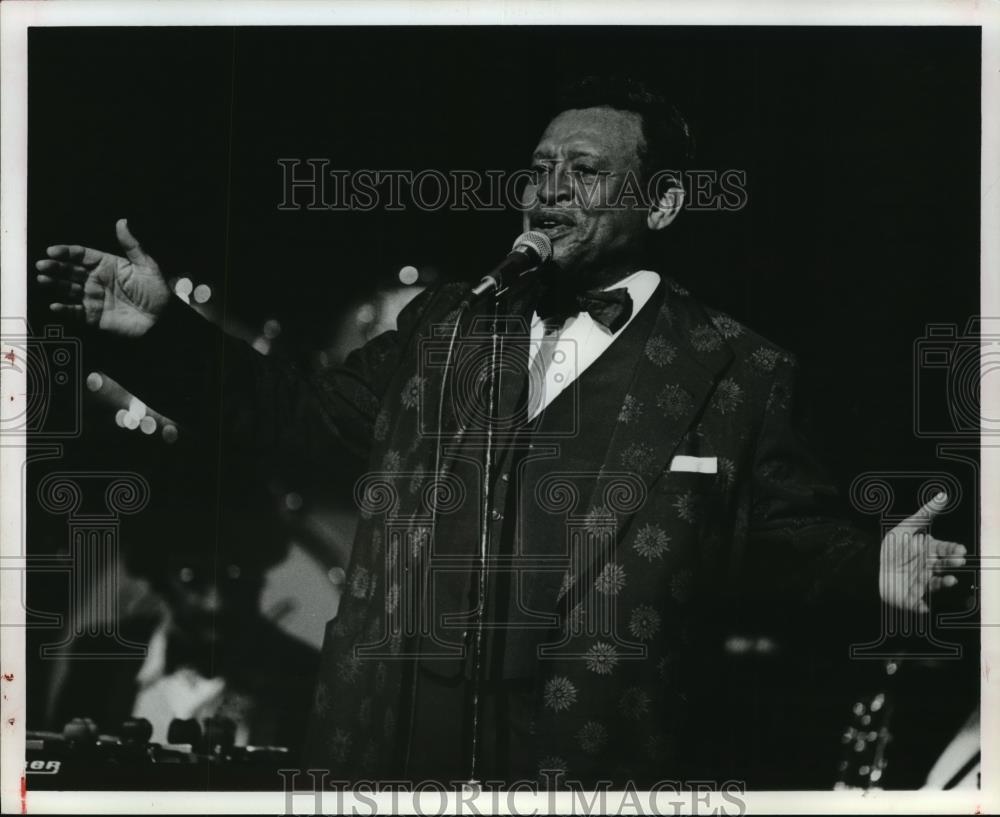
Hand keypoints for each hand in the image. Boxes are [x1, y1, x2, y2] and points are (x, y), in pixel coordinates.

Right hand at [35, 218, 170, 337]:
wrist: (163, 320)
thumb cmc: (157, 292)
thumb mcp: (146, 266)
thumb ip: (131, 245)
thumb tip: (122, 221)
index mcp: (107, 265)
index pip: (82, 255)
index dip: (67, 252)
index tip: (53, 251)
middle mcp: (97, 280)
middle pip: (70, 271)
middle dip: (55, 267)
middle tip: (43, 265)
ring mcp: (94, 298)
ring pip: (68, 289)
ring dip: (54, 285)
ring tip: (43, 280)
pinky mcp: (94, 317)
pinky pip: (75, 312)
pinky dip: (64, 310)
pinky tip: (55, 305)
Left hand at [879, 492, 966, 611]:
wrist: (868, 566)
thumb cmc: (891, 548)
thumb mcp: (905, 528)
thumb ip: (925, 514)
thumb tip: (943, 496)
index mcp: (928, 551)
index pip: (945, 549)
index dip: (952, 550)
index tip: (959, 549)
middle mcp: (928, 566)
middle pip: (944, 565)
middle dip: (952, 563)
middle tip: (958, 561)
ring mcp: (922, 582)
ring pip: (937, 583)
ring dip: (944, 582)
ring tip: (949, 580)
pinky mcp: (912, 596)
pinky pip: (919, 603)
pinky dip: (921, 606)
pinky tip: (923, 606)